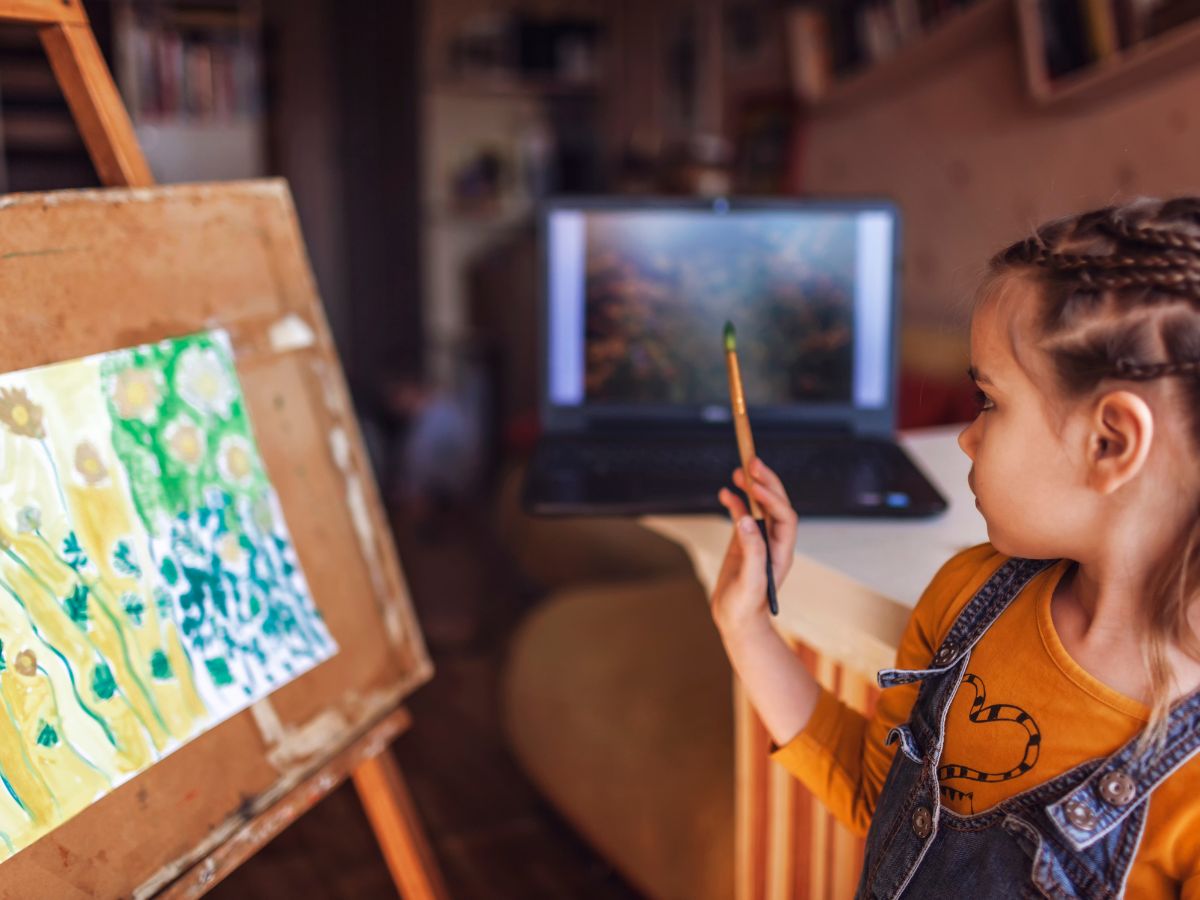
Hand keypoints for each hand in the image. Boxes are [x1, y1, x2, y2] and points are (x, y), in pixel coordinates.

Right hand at [710, 457, 797, 634]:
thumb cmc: (745, 606)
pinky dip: (734, 502)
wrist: (737, 621)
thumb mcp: (750, 581)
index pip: (784, 517)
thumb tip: (747, 518)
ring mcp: (758, 540)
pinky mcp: (743, 542)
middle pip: (776, 504)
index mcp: (781, 551)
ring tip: (739, 470)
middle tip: (753, 462)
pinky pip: (742, 515)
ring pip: (759, 506)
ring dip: (751, 487)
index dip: (772, 498)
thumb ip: (751, 550)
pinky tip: (724, 492)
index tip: (755, 485)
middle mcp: (773, 542)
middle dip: (766, 482)